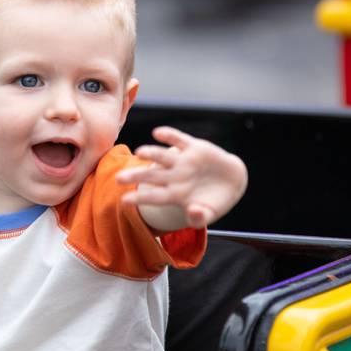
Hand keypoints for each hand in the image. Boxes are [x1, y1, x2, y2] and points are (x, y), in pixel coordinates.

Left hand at [117, 126, 247, 228]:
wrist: (232, 180)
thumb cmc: (214, 201)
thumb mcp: (209, 214)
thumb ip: (200, 217)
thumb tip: (193, 213)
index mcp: (175, 194)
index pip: (154, 197)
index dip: (140, 199)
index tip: (123, 201)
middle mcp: (175, 176)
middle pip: (152, 176)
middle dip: (135, 176)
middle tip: (118, 178)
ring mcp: (183, 161)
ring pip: (162, 156)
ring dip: (151, 153)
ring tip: (139, 152)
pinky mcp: (194, 148)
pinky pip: (179, 140)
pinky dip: (169, 135)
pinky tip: (157, 133)